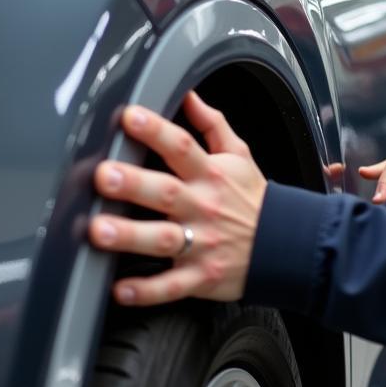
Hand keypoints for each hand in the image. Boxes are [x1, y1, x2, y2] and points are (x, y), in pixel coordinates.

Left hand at [88, 92, 265, 305]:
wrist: (286, 246)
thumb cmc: (254, 200)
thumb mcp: (240, 156)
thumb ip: (212, 124)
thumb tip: (188, 95)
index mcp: (211, 175)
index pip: (182, 147)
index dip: (157, 131)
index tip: (131, 117)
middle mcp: (203, 208)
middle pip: (165, 192)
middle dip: (133, 183)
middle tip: (103, 175)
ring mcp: (202, 244)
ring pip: (162, 240)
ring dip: (129, 236)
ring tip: (99, 230)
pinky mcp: (201, 277)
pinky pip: (171, 286)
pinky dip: (146, 291)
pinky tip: (119, 289)